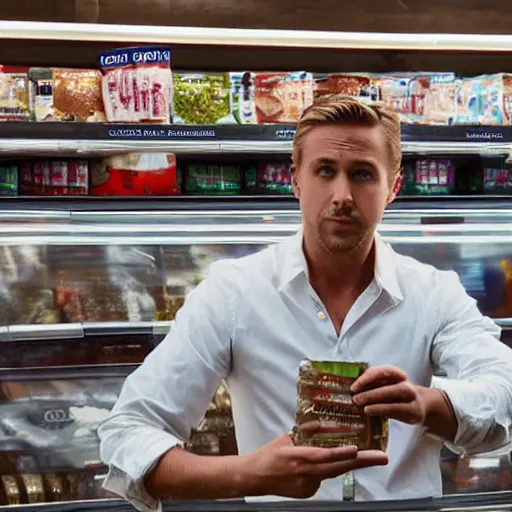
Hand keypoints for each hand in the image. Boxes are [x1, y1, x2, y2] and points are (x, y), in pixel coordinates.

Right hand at [246, 434, 387, 498]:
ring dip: (347, 464)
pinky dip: (326, 470)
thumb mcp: (286, 439)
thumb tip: (318, 426)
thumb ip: (303, 434)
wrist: (255, 477)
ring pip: (333, 472)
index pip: (325, 456)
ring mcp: (309, 485)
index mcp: (300, 457)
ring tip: (368, 456)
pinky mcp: (308, 492)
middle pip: (339, 468)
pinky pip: (323, 478)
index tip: (358, 450)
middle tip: (382, 457)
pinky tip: (321, 464)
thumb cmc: (268, 455)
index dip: (342, 454)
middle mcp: (307, 473)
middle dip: (363, 462)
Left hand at [351, 365, 427, 424]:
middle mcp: (405, 384)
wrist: (422, 404)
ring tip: (359, 404)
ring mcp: (411, 398)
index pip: (384, 371)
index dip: (368, 377)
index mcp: (397, 375)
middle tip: (354, 397)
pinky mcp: (413, 412)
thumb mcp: (387, 386)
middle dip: (369, 391)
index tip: (355, 386)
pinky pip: (396, 410)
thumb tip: (352, 390)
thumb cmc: (396, 394)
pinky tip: (369, 411)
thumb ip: (373, 385)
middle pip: (388, 386)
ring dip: (374, 400)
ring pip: (393, 396)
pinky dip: (381, 410)